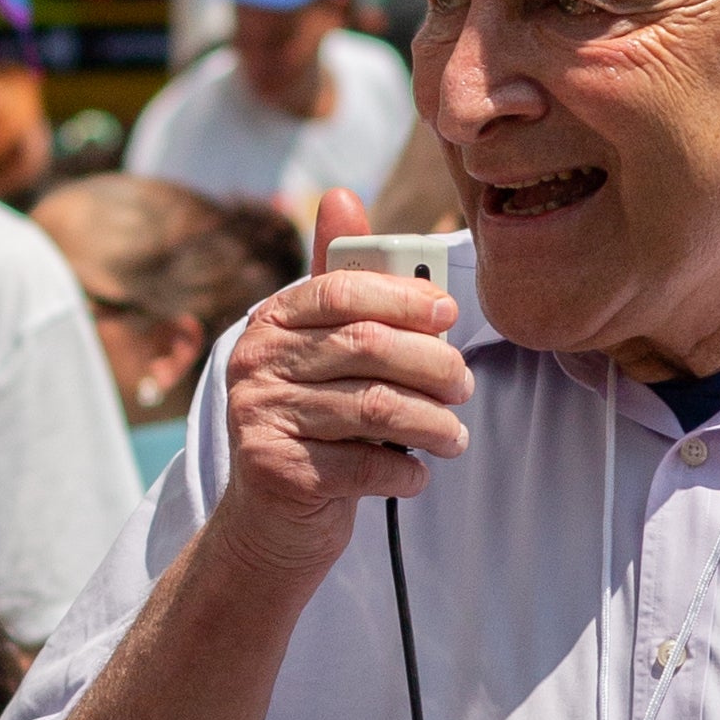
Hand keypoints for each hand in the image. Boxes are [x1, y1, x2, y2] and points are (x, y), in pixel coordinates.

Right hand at [199, 255, 470, 588]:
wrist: (272, 523)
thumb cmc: (313, 426)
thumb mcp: (320, 354)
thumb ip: (338, 284)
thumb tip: (342, 196)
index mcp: (269, 322)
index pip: (342, 289)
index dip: (405, 298)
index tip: (450, 317)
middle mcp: (254, 363)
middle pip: (367, 346)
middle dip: (432, 364)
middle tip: (465, 385)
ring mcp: (260, 418)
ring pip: (375, 407)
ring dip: (432, 423)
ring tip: (454, 436)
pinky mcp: (279, 473)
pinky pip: (367, 463)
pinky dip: (407, 470)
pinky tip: (417, 473)